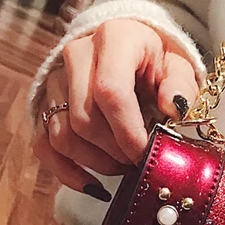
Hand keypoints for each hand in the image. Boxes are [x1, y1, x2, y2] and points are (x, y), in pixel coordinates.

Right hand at [33, 18, 199, 197]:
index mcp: (114, 39)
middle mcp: (77, 55)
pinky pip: (44, 145)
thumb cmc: (156, 60)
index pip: (110, 92)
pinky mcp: (45, 103)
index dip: (128, 132)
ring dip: (95, 163)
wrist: (130, 46)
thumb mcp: (178, 65)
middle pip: (84, 119)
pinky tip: (93, 185)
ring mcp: (56, 79)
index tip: (145, 153)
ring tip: (122, 166)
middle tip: (138, 162)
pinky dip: (67, 172)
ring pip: (62, 135)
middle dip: (114, 151)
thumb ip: (180, 85)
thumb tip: (175, 107)